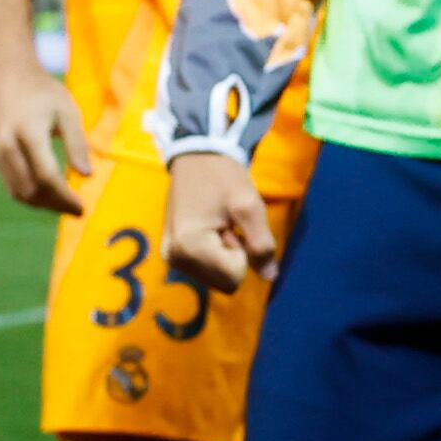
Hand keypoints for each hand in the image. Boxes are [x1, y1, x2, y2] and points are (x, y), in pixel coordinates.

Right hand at [0, 56, 90, 213]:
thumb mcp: (67, 110)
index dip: (64, 196)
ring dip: (43, 204)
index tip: (82, 207)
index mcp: (28, 132)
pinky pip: (11, 185)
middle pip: (30, 189)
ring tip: (66, 206)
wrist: (6, 76)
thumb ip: (77, 142)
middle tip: (77, 211)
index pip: (46, 175)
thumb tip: (87, 174)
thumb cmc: (42, 91)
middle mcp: (7, 146)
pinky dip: (30, 196)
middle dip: (55, 205)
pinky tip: (49, 196)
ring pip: (18, 192)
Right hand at [164, 149, 276, 290]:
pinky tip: (210, 229)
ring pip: (216, 279)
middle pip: (224, 283)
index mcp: (190, 247)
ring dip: (225, 256)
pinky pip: (206, 270)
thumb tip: (269, 278)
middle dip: (234, 257)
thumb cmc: (223, 177)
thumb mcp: (250, 206)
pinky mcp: (172, 255)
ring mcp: (171, 258)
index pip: (234, 278)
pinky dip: (215, 254)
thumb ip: (262, 244)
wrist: (196, 157)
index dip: (244, 253)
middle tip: (227, 225)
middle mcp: (174, 259)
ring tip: (219, 225)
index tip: (233, 225)